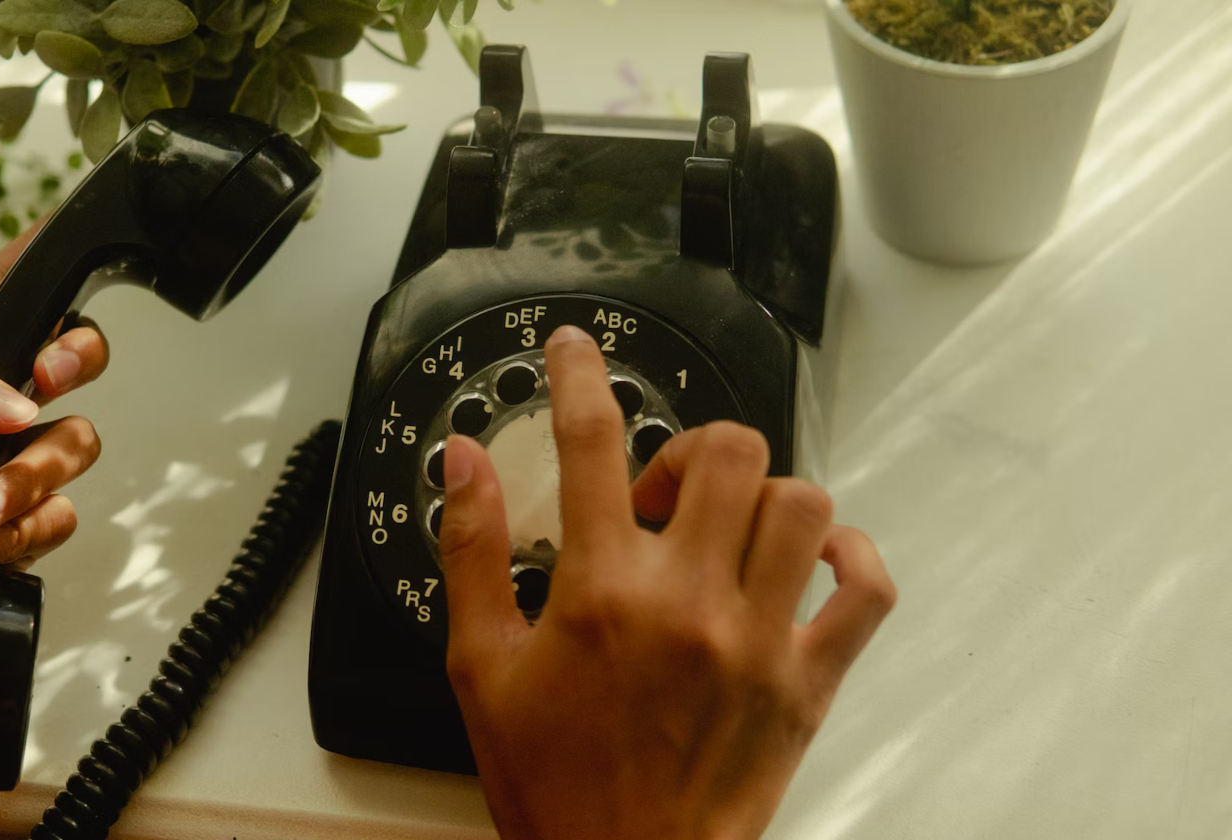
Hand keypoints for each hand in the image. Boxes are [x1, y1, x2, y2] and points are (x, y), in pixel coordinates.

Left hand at [0, 223, 109, 698]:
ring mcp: (2, 468)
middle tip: (41, 388)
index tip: (72, 235)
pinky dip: (23, 532)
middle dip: (73, 363)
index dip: (42, 257)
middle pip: (74, 355)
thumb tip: (16, 398)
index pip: (3, 289)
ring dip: (25, 481)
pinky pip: (61, 516)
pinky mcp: (16, 526)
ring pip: (75, 444)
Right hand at [439, 326, 895, 839]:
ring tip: (722, 530)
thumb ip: (473, 550)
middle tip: (655, 496)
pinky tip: (810, 556)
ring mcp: (759, 640)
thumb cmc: (552, 783)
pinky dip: (850, 554)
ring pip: (801, 503)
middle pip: (726, 453)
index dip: (580, 373)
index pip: (590, 441)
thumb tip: (463, 461)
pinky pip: (866, 590)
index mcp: (601, 593)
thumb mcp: (479, 665)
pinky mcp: (808, 682)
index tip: (575, 348)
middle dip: (688, 450)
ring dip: (760, 494)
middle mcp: (688, 603)